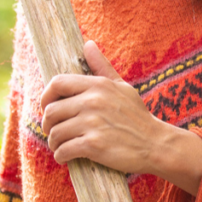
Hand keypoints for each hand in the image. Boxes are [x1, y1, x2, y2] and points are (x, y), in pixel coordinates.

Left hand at [40, 41, 201, 194]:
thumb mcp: (121, 86)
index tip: (48, 107)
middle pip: (51, 111)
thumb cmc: (136, 116)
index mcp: (98, 85)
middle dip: (47, 124)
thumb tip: (88, 44)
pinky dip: (61, 156)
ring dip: (54, 143)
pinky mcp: (94, 146)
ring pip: (55, 133)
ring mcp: (93, 124)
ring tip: (60, 145)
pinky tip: (66, 157)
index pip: (57, 83)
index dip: (46, 96)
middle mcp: (93, 101)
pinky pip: (63, 150)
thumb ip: (102, 66)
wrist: (155, 144)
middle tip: (53, 131)